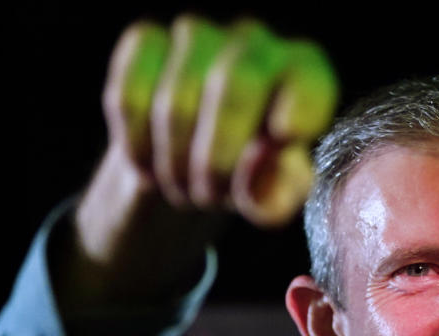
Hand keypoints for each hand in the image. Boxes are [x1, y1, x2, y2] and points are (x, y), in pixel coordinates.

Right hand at [65, 16, 337, 303]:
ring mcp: (198, 35)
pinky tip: (149, 163)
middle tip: (211, 197)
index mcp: (304, 73)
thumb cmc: (247, 176)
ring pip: (176, 103)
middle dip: (217, 157)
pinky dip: (137, 146)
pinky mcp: (146, 41)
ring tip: (186, 188)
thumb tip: (262, 181)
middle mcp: (255, 42)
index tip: (284, 137)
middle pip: (236, 84)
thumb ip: (278, 191)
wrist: (188, 168)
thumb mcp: (272, 196)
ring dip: (175, 167)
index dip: (298, 106)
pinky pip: (129, 96)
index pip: (308, 79)